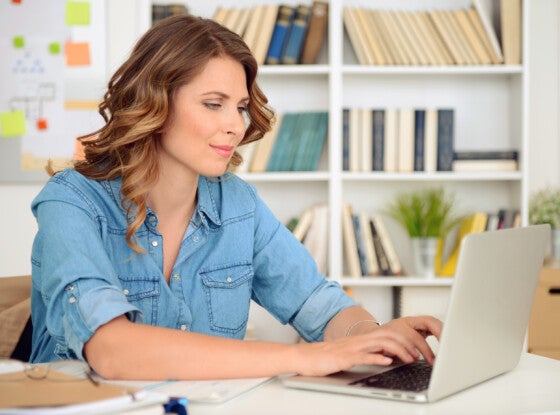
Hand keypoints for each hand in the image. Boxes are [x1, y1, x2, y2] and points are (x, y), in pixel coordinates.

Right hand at [294, 315, 441, 376]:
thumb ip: (367, 353)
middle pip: (388, 336)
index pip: (388, 334)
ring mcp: (351, 348)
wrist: (303, 357)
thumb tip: (385, 357)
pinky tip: (386, 361)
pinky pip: (362, 356)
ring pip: (380, 343)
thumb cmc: (325, 358)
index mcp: (361, 340)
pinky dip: (376, 357)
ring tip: (409, 358)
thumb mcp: (350, 355)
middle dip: (407, 344)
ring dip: (398, 350)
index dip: (405, 340)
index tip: (418, 350)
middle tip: (420, 355)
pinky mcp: (343, 358)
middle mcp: (358, 341)